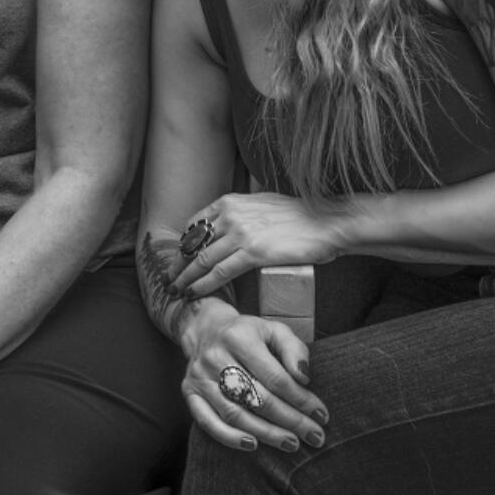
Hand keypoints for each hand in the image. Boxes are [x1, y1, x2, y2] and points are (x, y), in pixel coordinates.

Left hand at [171, 191, 344, 300]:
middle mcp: (230, 214)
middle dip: (178, 264)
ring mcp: (240, 232)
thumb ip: (243, 212)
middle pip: (194, 243)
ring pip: (203, 259)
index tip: (178, 260)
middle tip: (168, 280)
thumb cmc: (300, 216)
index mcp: (229, 202)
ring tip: (176, 291)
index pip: (194, 225)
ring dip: (186, 277)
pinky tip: (194, 293)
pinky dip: (204, 284)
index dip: (183, 246)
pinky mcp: (253, 252)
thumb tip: (232, 225)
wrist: (326, 221)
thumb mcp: (262, 203)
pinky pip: (220, 271)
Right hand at [181, 303, 328, 452]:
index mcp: (238, 337)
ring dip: (266, 433)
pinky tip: (253, 445)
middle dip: (290, 420)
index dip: (301, 399)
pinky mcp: (189, 391)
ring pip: (234, 413)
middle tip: (314, 436)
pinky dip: (229, 437)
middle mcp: (215, 356)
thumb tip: (304, 378)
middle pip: (256, 397)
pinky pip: (207, 421)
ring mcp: (199, 376)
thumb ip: (294, 349)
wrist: (205, 329)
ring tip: (292, 444)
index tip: (321, 415)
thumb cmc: (248, 333)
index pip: (275, 377)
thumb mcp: (274, 330)